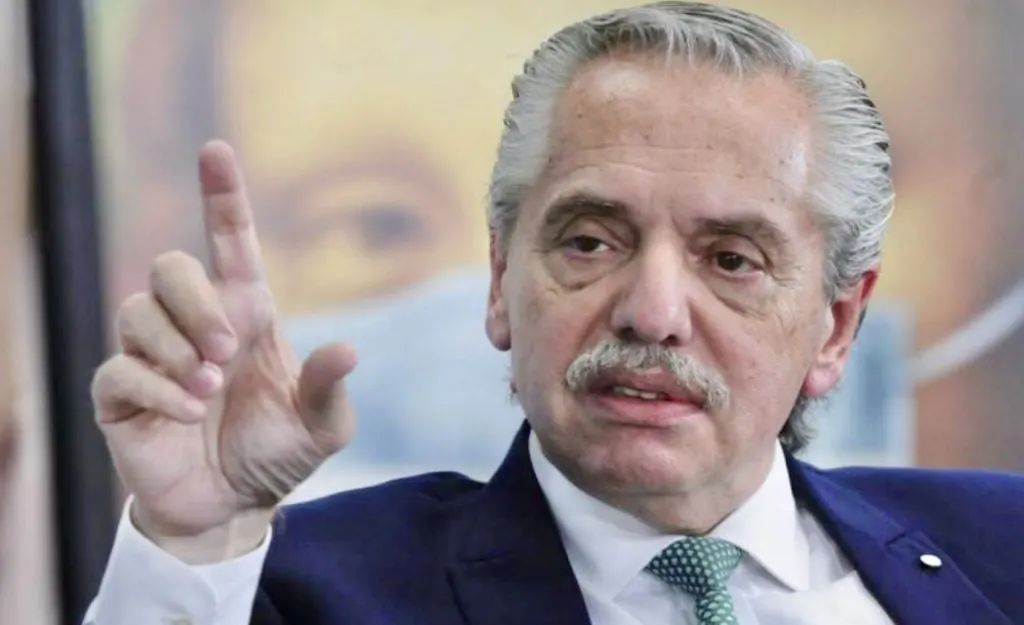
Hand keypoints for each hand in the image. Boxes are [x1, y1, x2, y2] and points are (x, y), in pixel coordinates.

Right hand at [91, 140, 356, 561]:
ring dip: (175, 350)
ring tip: (209, 393)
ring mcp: (153, 357)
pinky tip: (186, 415)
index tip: (216, 150)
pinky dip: (156, 389)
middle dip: (194, 302)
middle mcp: (196, 326)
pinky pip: (119, 368)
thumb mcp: (320, 428)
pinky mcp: (122, 395)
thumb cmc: (276, 454)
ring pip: (135, 311)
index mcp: (245, 316)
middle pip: (169, 266)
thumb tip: (348, 350)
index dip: (223, 196)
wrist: (231, 508)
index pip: (229, 243)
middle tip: (225, 353)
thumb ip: (329, 390)